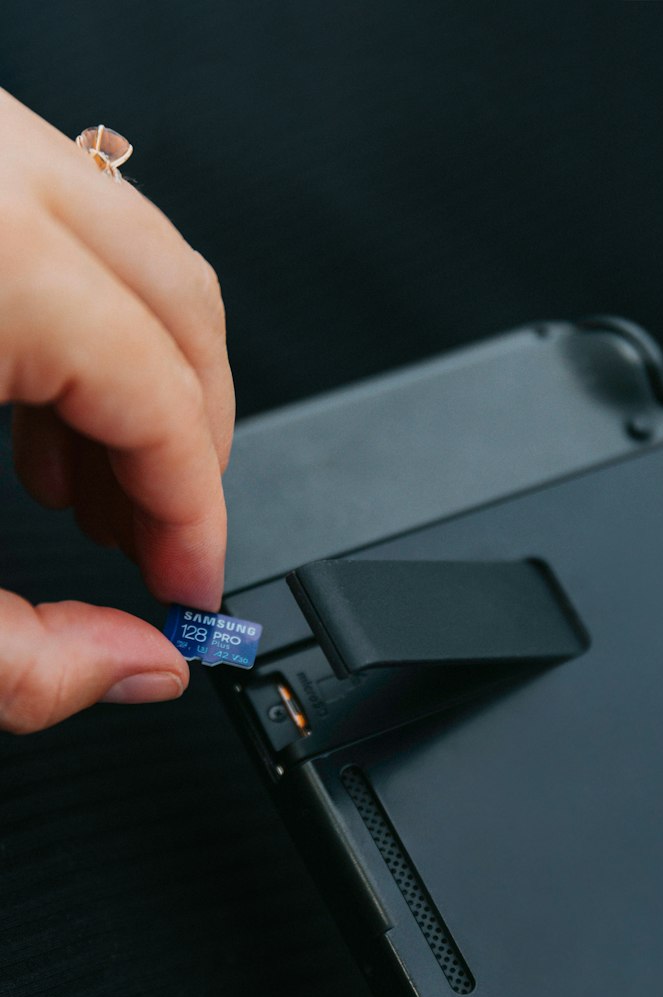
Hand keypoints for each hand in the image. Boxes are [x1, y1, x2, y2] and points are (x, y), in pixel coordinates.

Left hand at [0, 90, 232, 731]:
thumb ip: (14, 663)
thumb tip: (136, 669)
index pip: (158, 392)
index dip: (196, 519)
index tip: (191, 595)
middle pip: (179, 300)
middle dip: (194, 446)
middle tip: (164, 551)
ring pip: (127, 245)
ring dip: (140, 384)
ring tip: (95, 498)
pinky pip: (50, 214)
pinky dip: (71, 325)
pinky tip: (30, 415)